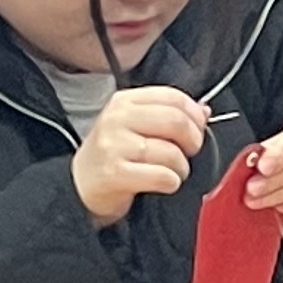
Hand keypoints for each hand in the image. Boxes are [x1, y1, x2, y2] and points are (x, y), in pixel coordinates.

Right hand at [71, 85, 209, 225]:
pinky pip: (161, 176)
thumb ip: (167, 114)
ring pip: (171, 152)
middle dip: (193, 141)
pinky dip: (171, 182)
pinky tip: (164, 183)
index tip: (198, 130)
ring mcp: (114, 145)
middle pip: (176, 121)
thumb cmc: (112, 156)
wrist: (79, 186)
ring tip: (174, 172)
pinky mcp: (115, 173)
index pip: (173, 97)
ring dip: (181, 167)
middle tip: (189, 153)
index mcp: (124, 101)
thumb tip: (203, 110)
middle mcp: (117, 118)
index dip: (194, 115)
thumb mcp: (134, 127)